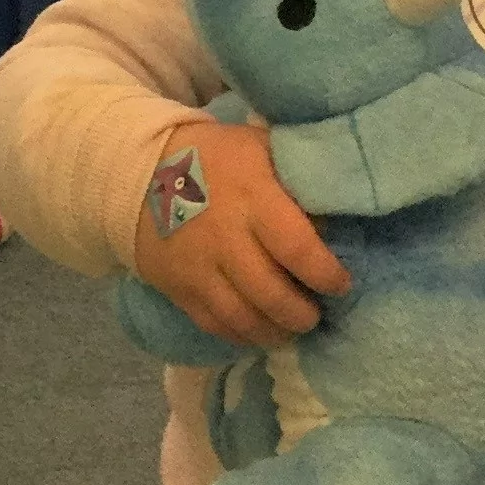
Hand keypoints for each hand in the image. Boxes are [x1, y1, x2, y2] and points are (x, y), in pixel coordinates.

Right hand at [130, 119, 348, 345]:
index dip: (325, 274)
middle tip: (315, 315)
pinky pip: (213, 323)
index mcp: (252, 198)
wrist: (143, 171)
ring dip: (273, 332)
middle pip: (270, 294)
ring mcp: (198, 266)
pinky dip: (240, 335)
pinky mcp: (178, 287)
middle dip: (301, 314)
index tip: (340, 284)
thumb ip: (297, 180)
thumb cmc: (218, 158)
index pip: (297, 248)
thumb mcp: (261, 149)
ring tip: (290, 330)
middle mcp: (225, 237)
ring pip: (241, 317)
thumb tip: (337, 218)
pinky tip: (257, 332)